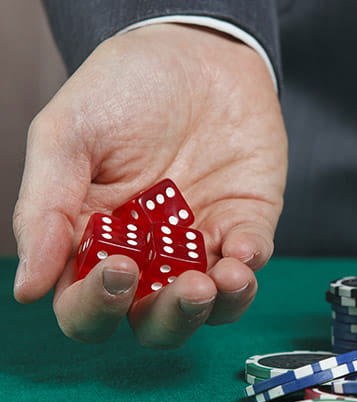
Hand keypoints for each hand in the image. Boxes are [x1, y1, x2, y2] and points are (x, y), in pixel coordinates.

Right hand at [13, 24, 287, 347]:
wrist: (195, 50)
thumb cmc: (123, 88)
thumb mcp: (67, 135)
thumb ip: (45, 208)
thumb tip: (28, 288)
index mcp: (93, 241)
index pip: (86, 303)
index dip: (97, 304)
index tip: (119, 269)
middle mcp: (150, 254)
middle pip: (153, 320)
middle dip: (169, 318)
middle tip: (185, 289)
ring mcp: (202, 243)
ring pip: (211, 307)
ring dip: (219, 306)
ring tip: (222, 279)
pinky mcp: (246, 222)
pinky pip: (253, 261)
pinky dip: (251, 264)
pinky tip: (244, 247)